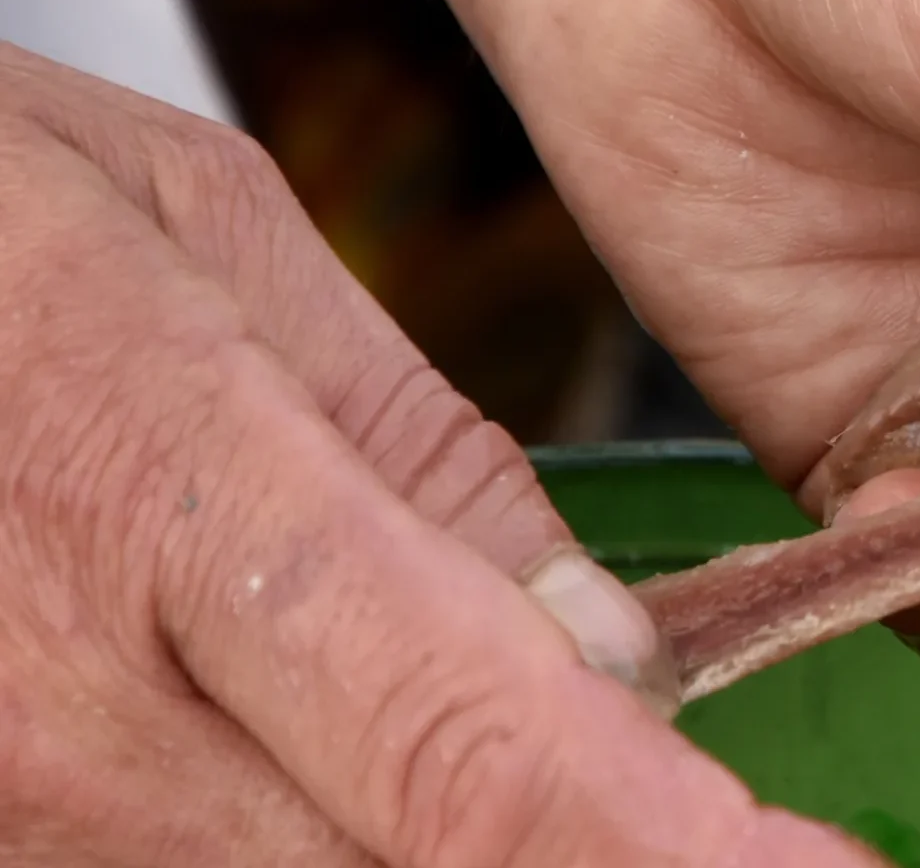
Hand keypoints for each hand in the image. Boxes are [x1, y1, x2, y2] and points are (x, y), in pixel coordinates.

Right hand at [0, 47, 878, 864]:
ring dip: (478, 861)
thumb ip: (430, 469)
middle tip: (728, 845)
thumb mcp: (210, 238)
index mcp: (170, 499)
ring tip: (552, 781)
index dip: (673, 861)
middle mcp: (66, 721)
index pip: (475, 754)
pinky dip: (334, 850)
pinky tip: (358, 782)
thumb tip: (614, 665)